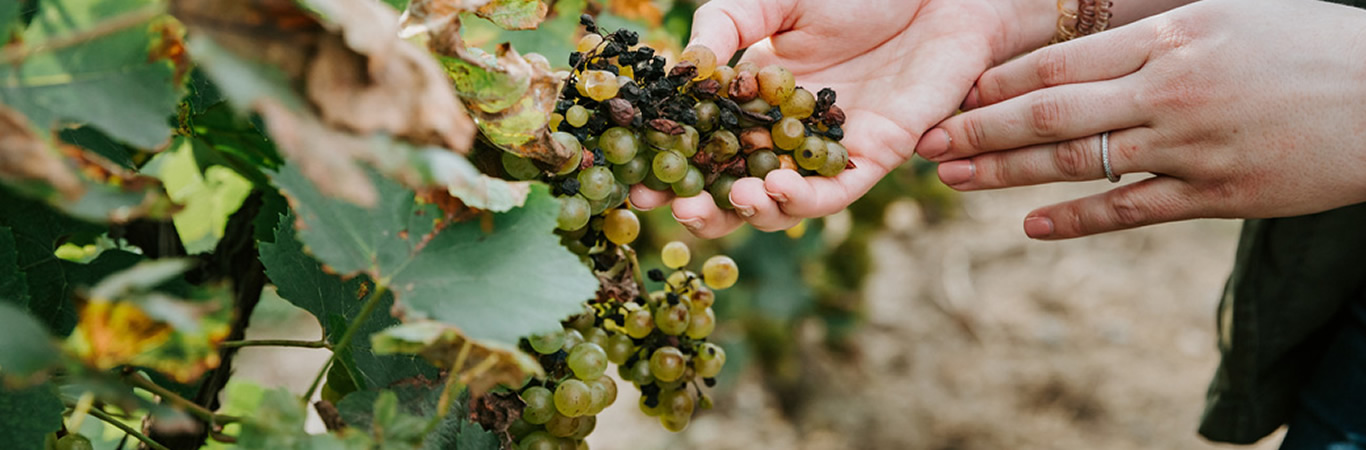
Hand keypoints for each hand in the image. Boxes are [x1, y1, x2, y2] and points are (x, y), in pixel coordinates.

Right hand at [630, 0, 1037, 237]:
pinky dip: (804, 199)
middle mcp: (788, 134)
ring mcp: (830, 148)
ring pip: (784, 204)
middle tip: (676, 209)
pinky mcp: (876, 153)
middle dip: (704, 210)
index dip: (671, 170)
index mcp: (755, 101)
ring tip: (732, 197)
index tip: (636, 185)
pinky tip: (774, 186)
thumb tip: (684, 69)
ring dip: (753, 211)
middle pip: (737, 191)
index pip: (706, 148)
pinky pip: (836, 191)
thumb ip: (726, 25)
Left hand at [916, 0, 1365, 239]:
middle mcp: (1170, 90)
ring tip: (955, 183)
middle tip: (926, 145)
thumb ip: (1150, 33)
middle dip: (978, 130)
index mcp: (1170, 36)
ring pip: (1079, 161)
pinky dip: (1077, 217)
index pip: (1059, 62)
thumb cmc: (1308, 47)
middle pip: (1051, 112)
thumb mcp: (1224, 17)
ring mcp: (1192, 146)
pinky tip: (1031, 225)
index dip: (996, 83)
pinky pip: (1132, 209)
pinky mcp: (1219, 196)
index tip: (951, 96)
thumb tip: (1080, 44)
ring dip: (1007, 173)